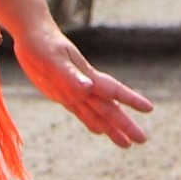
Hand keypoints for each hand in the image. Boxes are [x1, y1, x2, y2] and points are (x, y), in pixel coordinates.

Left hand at [12, 20, 151, 148]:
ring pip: (98, 114)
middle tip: (142, 140)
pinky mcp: (62, 94)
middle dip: (125, 124)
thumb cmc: (43, 43)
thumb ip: (70, 75)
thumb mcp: (54, 59)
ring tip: (127, 144)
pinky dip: (93, 122)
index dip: (131, 99)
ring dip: (112, 129)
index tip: (149, 109)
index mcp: (87, 76)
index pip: (114, 91)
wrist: (32, 35)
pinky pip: (82, 112)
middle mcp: (85, 86)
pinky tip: (100, 130)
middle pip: (109, 108)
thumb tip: (88, 89)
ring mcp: (75, 91)